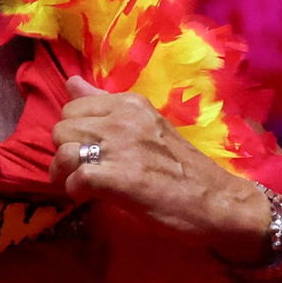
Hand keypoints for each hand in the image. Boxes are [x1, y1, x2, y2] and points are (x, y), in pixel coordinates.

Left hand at [49, 76, 266, 253]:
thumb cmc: (183, 168)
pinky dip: (76, 193)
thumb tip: (71, 81)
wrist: (219, 201)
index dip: (75, 134)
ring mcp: (121, 146)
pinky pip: (75, 178)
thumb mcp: (146, 125)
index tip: (88, 152)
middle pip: (62, 129)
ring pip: (63, 151)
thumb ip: (105, 105)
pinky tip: (90, 198)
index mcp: (131, 103)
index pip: (72, 107)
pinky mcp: (119, 177)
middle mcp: (124, 118)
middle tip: (84, 172)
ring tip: (84, 188)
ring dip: (66, 175)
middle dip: (67, 154)